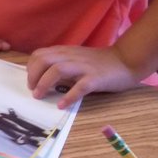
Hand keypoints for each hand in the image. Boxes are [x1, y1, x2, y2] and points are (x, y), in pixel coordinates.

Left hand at [25, 45, 144, 108]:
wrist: (126, 60)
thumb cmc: (99, 63)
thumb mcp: (76, 59)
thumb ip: (61, 64)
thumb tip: (41, 78)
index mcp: (66, 52)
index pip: (40, 54)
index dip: (31, 67)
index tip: (31, 80)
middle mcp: (72, 57)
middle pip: (44, 60)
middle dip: (33, 75)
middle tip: (33, 90)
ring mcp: (84, 67)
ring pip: (57, 69)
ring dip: (44, 83)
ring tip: (40, 96)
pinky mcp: (96, 78)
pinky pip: (80, 87)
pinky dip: (69, 96)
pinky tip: (62, 105)